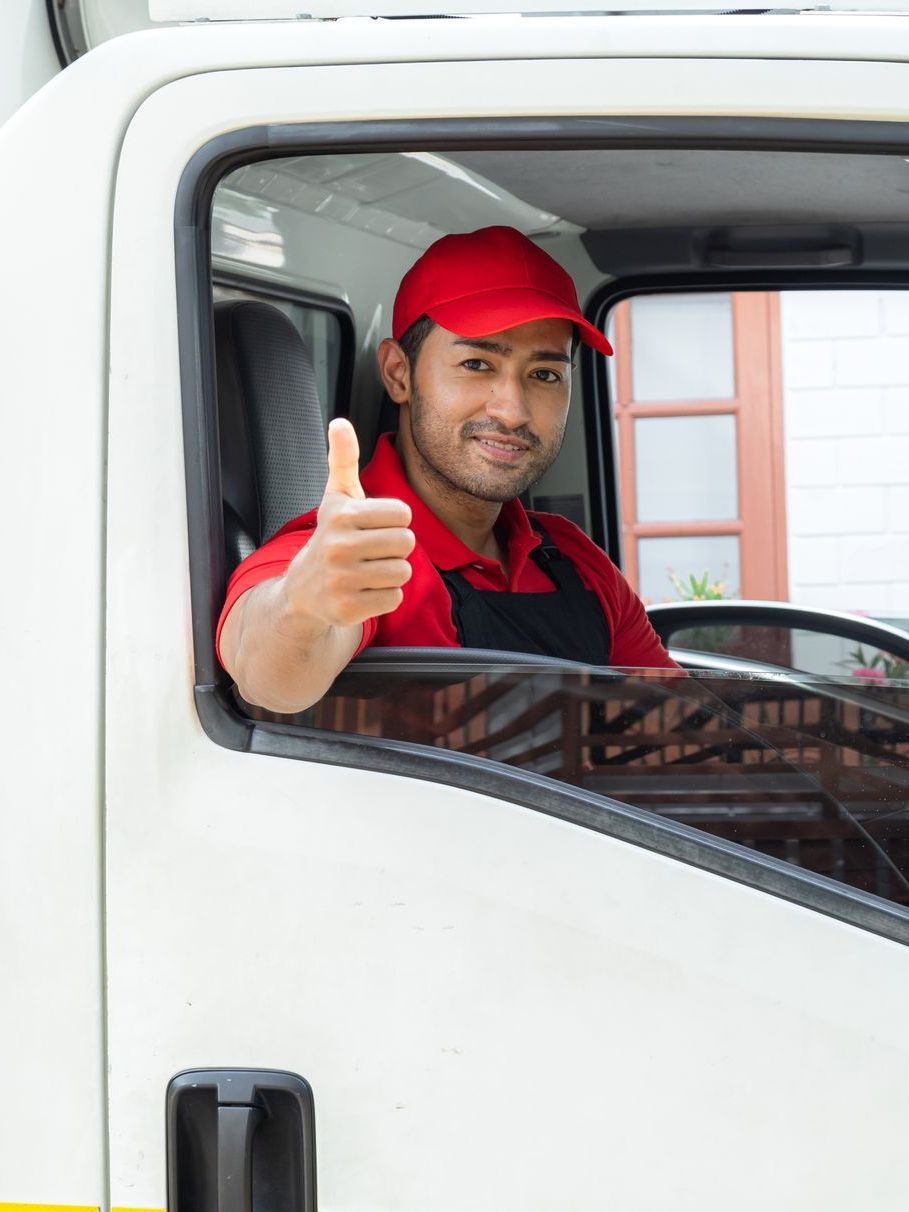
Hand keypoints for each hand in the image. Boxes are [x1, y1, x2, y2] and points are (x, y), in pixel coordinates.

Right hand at [282, 419, 413, 629]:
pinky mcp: (348, 609)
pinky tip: (364, 591)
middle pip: (407, 544)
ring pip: (402, 572)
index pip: (403, 514)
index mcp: (341, 515)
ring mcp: (341, 580)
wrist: (303, 590)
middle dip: (395, 549)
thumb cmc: (331, 536)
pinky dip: (385, 597)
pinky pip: (394, 598)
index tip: (372, 527)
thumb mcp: (336, 497)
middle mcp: (338, 547)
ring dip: (392, 573)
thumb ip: (344, 460)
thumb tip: (340, 422)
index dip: (394, 521)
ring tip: (367, 571)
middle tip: (372, 552)